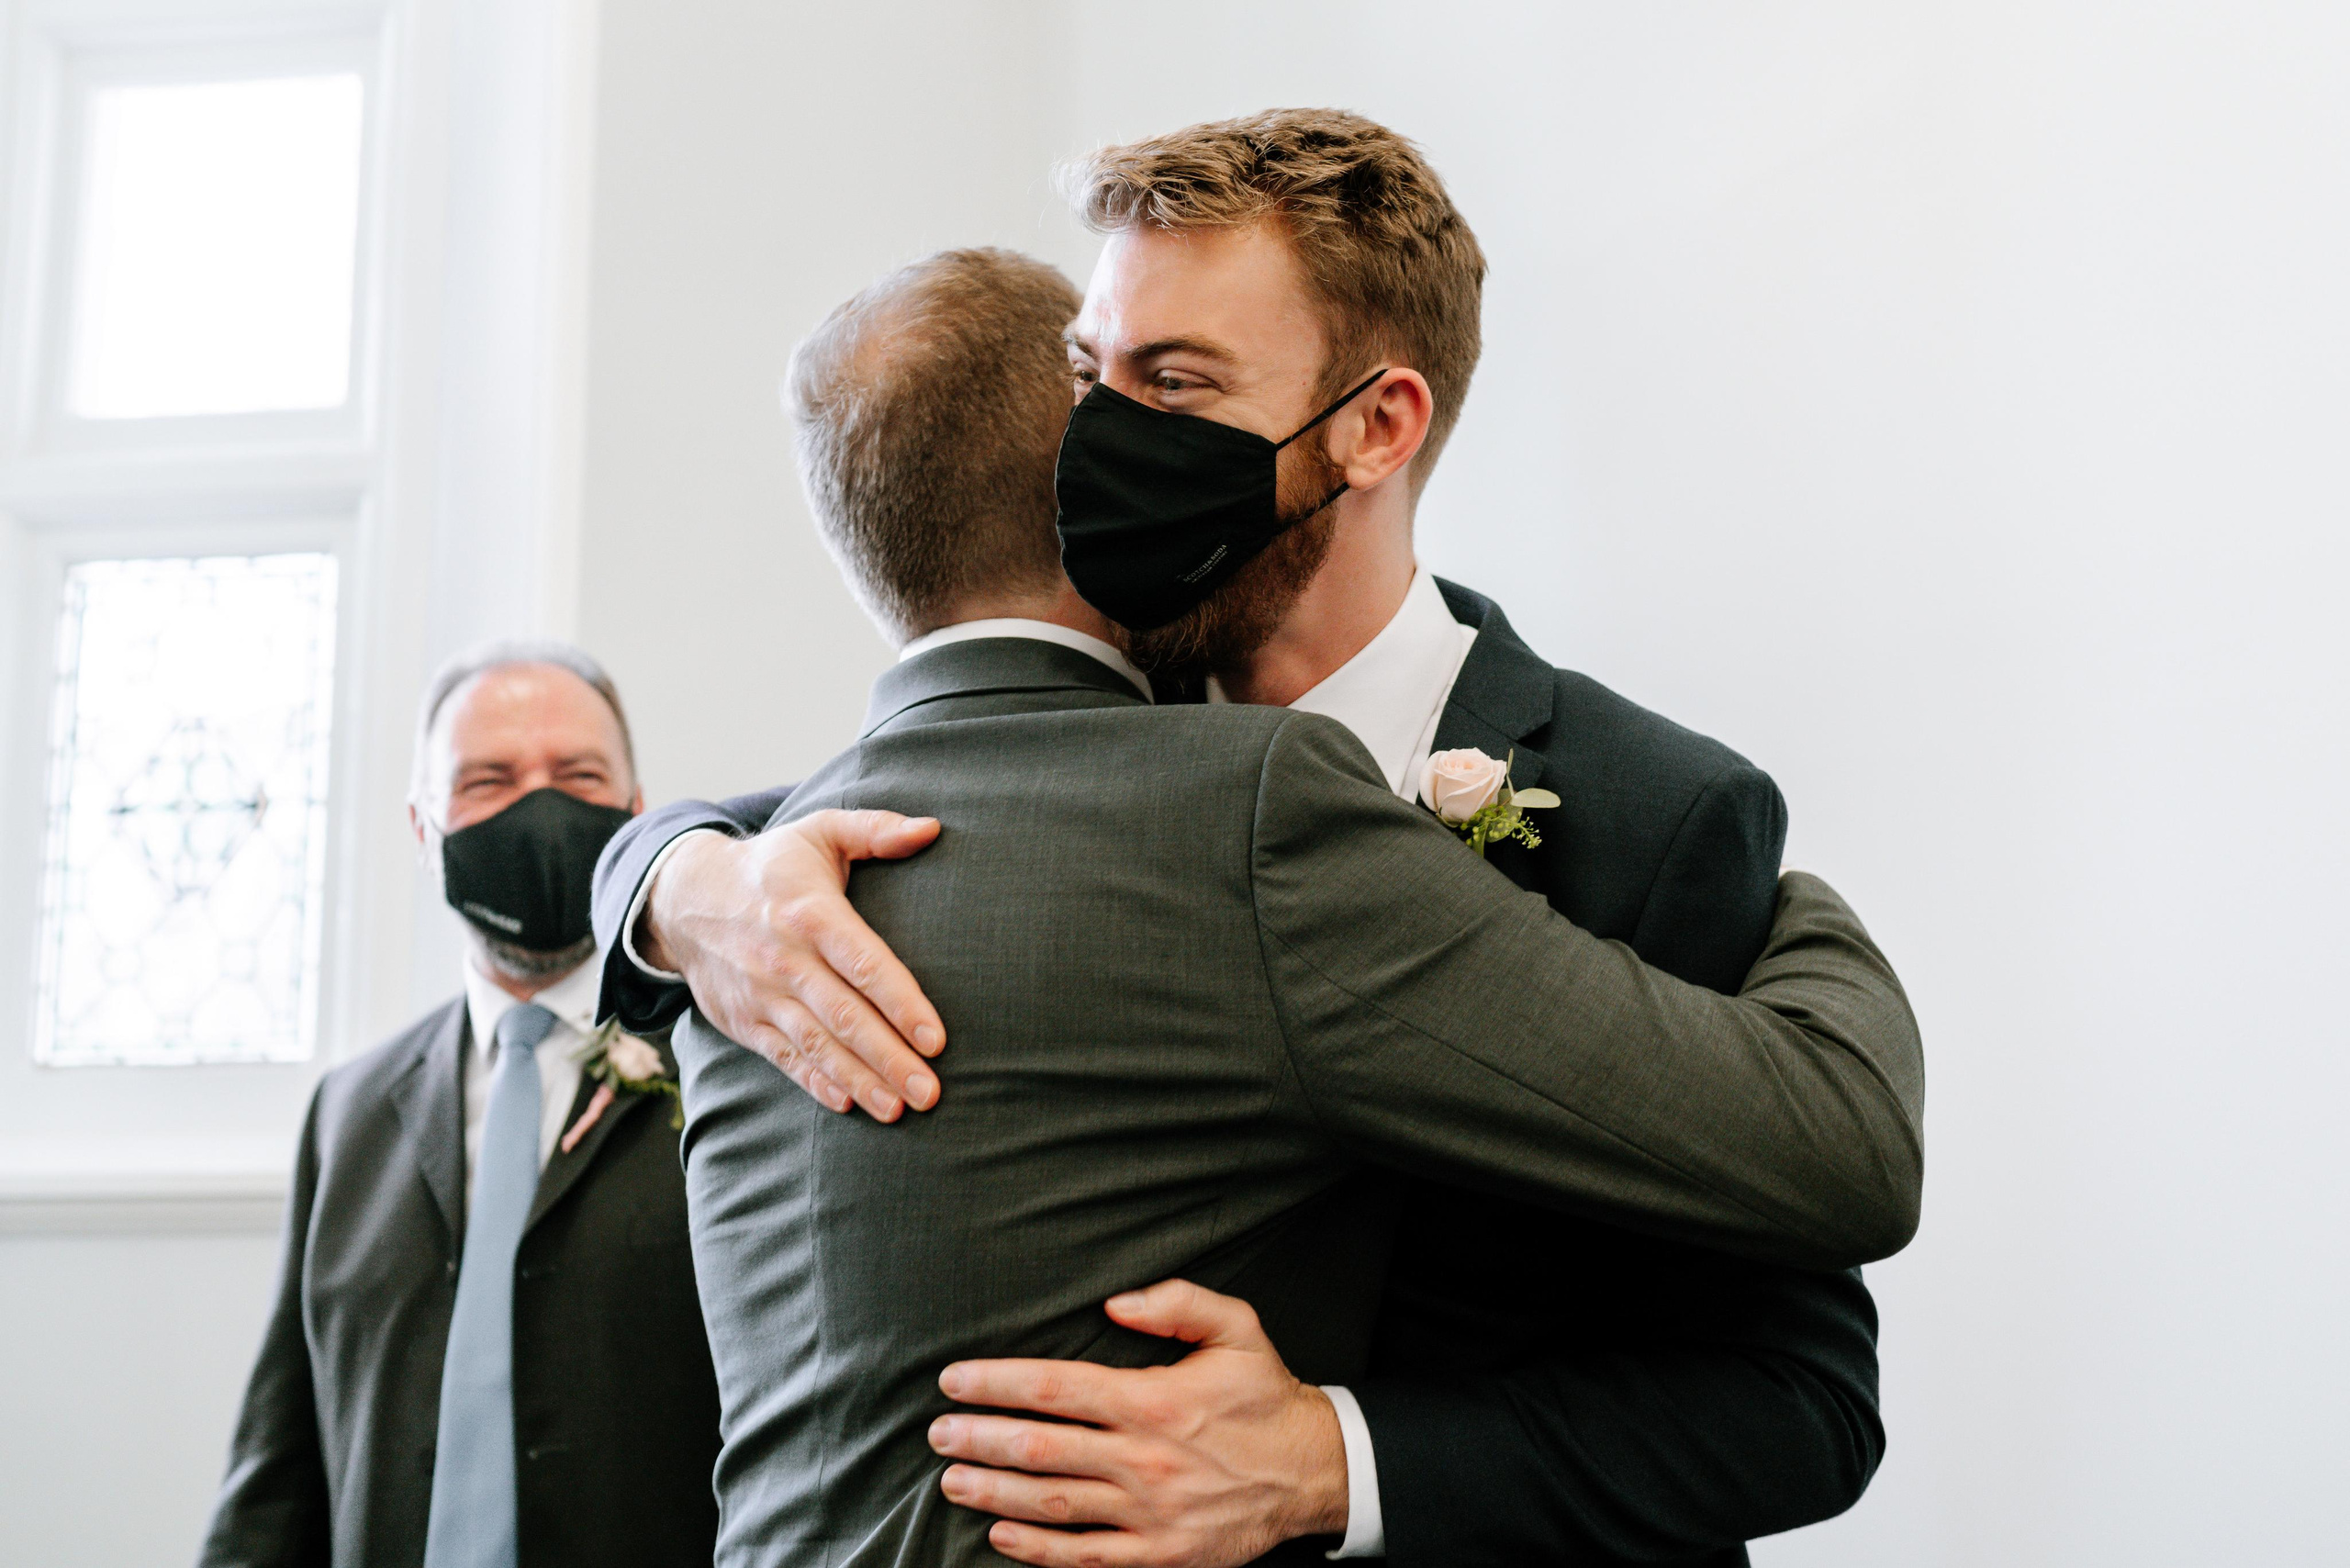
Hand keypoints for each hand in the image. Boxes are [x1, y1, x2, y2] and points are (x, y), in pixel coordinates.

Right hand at [639, 809, 943, 1119]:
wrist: (685, 898)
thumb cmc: (772, 865)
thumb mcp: (819, 831)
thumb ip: (876, 829)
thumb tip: (933, 828)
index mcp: (811, 913)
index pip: (862, 963)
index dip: (900, 1003)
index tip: (935, 1038)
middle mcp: (785, 959)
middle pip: (844, 1016)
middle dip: (889, 1058)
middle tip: (930, 1093)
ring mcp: (761, 994)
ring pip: (816, 1044)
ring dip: (859, 1080)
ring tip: (898, 1110)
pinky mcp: (743, 1021)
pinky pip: (783, 1057)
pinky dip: (815, 1082)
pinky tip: (848, 1104)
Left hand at [928, 1280, 1348, 1567]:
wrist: (1315, 1472)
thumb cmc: (1265, 1396)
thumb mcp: (1237, 1327)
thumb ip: (1177, 1302)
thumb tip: (1114, 1302)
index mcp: (1153, 1400)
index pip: (1055, 1388)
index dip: (997, 1383)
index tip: (954, 1381)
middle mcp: (1144, 1458)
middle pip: (1041, 1448)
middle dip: (980, 1439)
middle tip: (937, 1433)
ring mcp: (1149, 1512)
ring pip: (1053, 1503)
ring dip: (994, 1492)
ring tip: (951, 1480)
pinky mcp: (1160, 1554)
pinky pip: (1086, 1556)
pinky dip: (1037, 1549)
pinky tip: (1000, 1534)